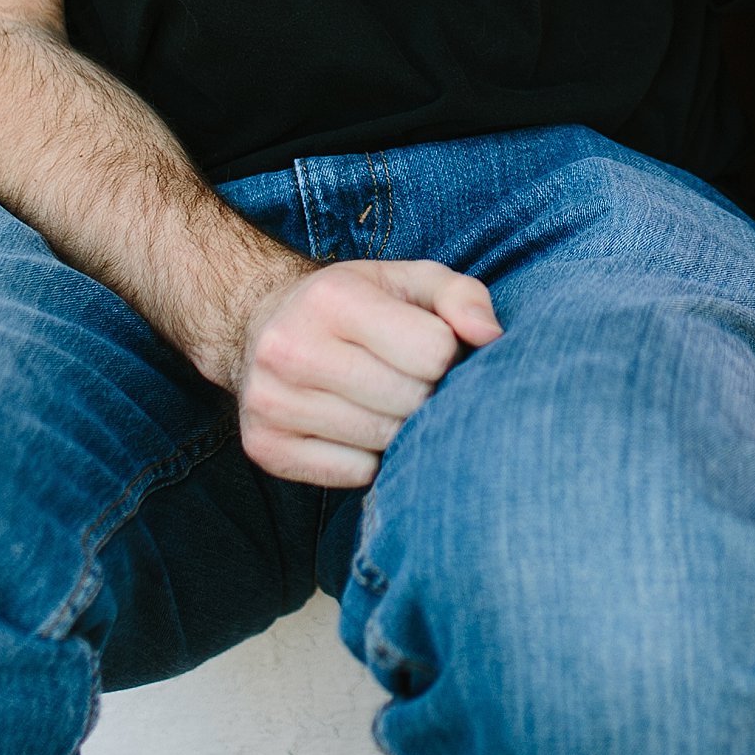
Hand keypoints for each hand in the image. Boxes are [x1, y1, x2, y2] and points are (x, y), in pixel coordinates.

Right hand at [226, 258, 501, 487]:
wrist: (263, 324)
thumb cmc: (356, 303)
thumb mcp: (411, 281)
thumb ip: (461, 297)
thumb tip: (492, 338)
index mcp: (331, 298)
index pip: (431, 351)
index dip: (445, 355)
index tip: (432, 349)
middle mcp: (291, 349)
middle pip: (408, 400)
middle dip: (427, 395)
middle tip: (416, 382)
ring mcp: (272, 403)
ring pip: (381, 442)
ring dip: (401, 429)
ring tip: (390, 403)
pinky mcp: (267, 448)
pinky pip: (353, 474)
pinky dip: (370, 460)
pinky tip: (359, 429)